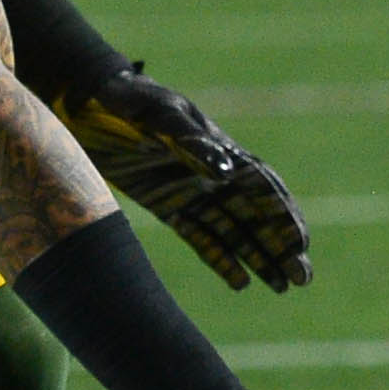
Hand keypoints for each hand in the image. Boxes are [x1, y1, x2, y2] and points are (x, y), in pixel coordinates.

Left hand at [62, 68, 310, 292]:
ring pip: (236, 231)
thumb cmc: (127, 102)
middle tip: (303, 278)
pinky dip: (223, 259)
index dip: (283, 216)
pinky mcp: (169, 206)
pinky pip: (203, 238)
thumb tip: (229, 173)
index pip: (262, 188)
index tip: (301, 244)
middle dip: (282, 245)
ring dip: (261, 257)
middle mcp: (214, 173)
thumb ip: (193, 142)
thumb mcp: (158, 116)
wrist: (85, 102)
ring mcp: (192, 191)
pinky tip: (241, 284)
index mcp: (220, 148)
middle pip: (257, 215)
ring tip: (284, 288)